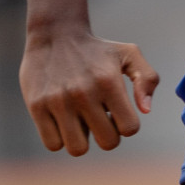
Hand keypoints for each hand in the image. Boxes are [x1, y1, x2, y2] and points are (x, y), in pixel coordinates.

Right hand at [19, 29, 159, 156]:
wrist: (55, 35)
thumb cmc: (97, 50)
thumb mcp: (129, 54)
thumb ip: (147, 79)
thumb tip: (146, 111)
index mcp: (109, 82)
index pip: (129, 128)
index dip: (127, 125)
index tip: (117, 113)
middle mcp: (84, 93)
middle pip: (107, 143)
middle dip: (108, 135)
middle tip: (100, 118)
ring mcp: (59, 101)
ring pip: (78, 149)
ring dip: (82, 139)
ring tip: (80, 120)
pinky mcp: (37, 107)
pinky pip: (53, 144)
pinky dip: (59, 138)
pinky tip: (62, 119)